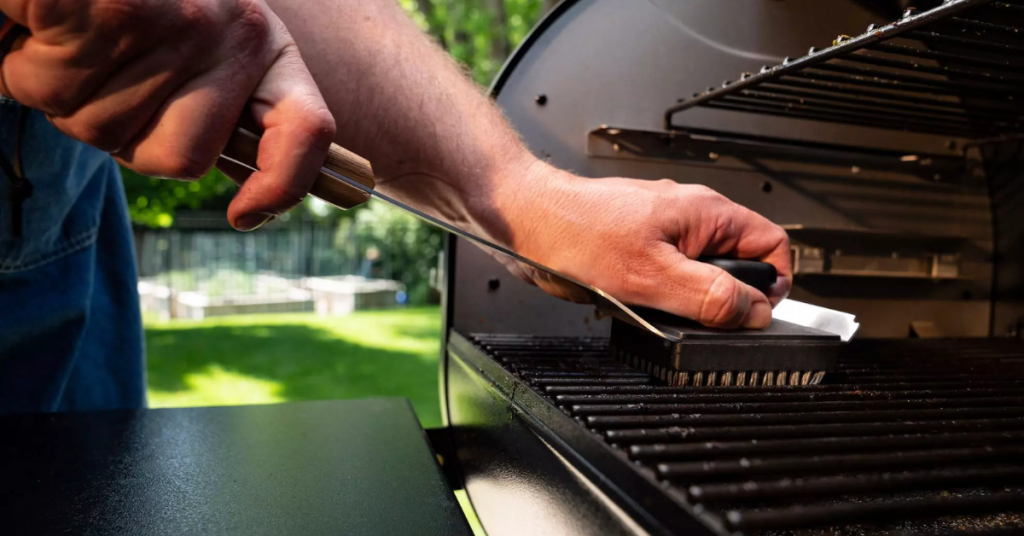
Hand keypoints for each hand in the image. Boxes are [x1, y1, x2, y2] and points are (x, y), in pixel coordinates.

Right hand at [0, 0, 334, 229]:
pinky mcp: (109, 3)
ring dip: (59, 94)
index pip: (308, 130)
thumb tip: (252, 209)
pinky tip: (35, 27)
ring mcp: (176, 18)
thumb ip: (220, 111)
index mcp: (264, 47)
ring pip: (101, 127)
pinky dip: (23, 67)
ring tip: (64, 36)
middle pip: (180, 159)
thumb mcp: (204, 46)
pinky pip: (52, 83)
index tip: (243, 216)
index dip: (284, 185)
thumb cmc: (139, 0)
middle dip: (121, 134)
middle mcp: (233, 32)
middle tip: (98, 74)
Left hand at [497, 162, 791, 328]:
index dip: (773, 284)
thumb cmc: (575, 234)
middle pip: (738, 263)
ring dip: (686, 298)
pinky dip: (659, 294)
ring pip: (700, 272)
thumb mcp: (652, 276)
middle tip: (697, 315)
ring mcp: (663, 229)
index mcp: (706, 213)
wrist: (524, 222)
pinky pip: (667, 275)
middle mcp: (689, 216)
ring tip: (656, 305)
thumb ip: (710, 295)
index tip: (755, 313)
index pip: (772, 245)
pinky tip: (634, 300)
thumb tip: (754, 311)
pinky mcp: (637, 244)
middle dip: (724, 296)